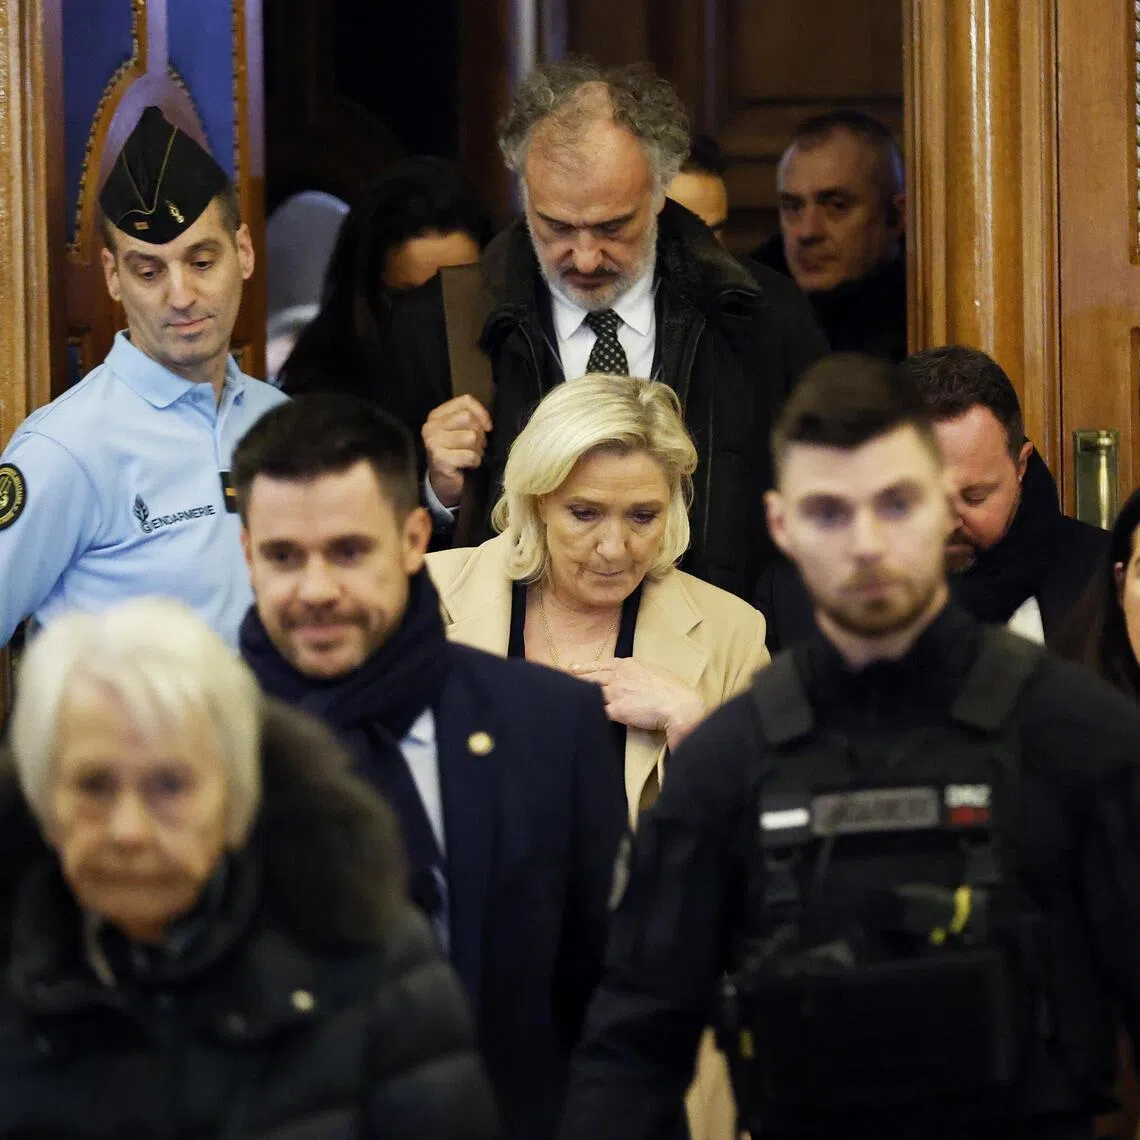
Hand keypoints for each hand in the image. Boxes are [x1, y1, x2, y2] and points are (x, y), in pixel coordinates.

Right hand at [422, 395, 492, 507]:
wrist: (444, 483)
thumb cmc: (456, 454)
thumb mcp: (461, 431)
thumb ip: (471, 419)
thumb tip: (487, 424)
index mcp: (436, 415)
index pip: (465, 401)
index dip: (482, 413)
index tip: (488, 428)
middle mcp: (431, 426)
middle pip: (468, 418)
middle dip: (480, 434)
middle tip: (477, 446)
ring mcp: (433, 443)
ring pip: (471, 437)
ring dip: (478, 449)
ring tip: (472, 455)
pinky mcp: (440, 459)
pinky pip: (470, 455)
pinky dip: (475, 461)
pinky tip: (469, 465)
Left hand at [570, 657, 705, 749]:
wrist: (679, 705)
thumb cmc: (673, 691)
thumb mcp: (654, 672)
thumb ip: (639, 672)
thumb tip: (634, 677)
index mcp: (628, 665)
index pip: (602, 665)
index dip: (586, 667)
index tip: (573, 668)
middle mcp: (619, 676)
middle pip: (591, 677)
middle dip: (574, 678)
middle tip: (559, 678)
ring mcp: (616, 692)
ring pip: (589, 691)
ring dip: (576, 694)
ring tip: (562, 696)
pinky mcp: (616, 709)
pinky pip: (596, 710)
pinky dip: (586, 710)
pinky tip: (575, 713)